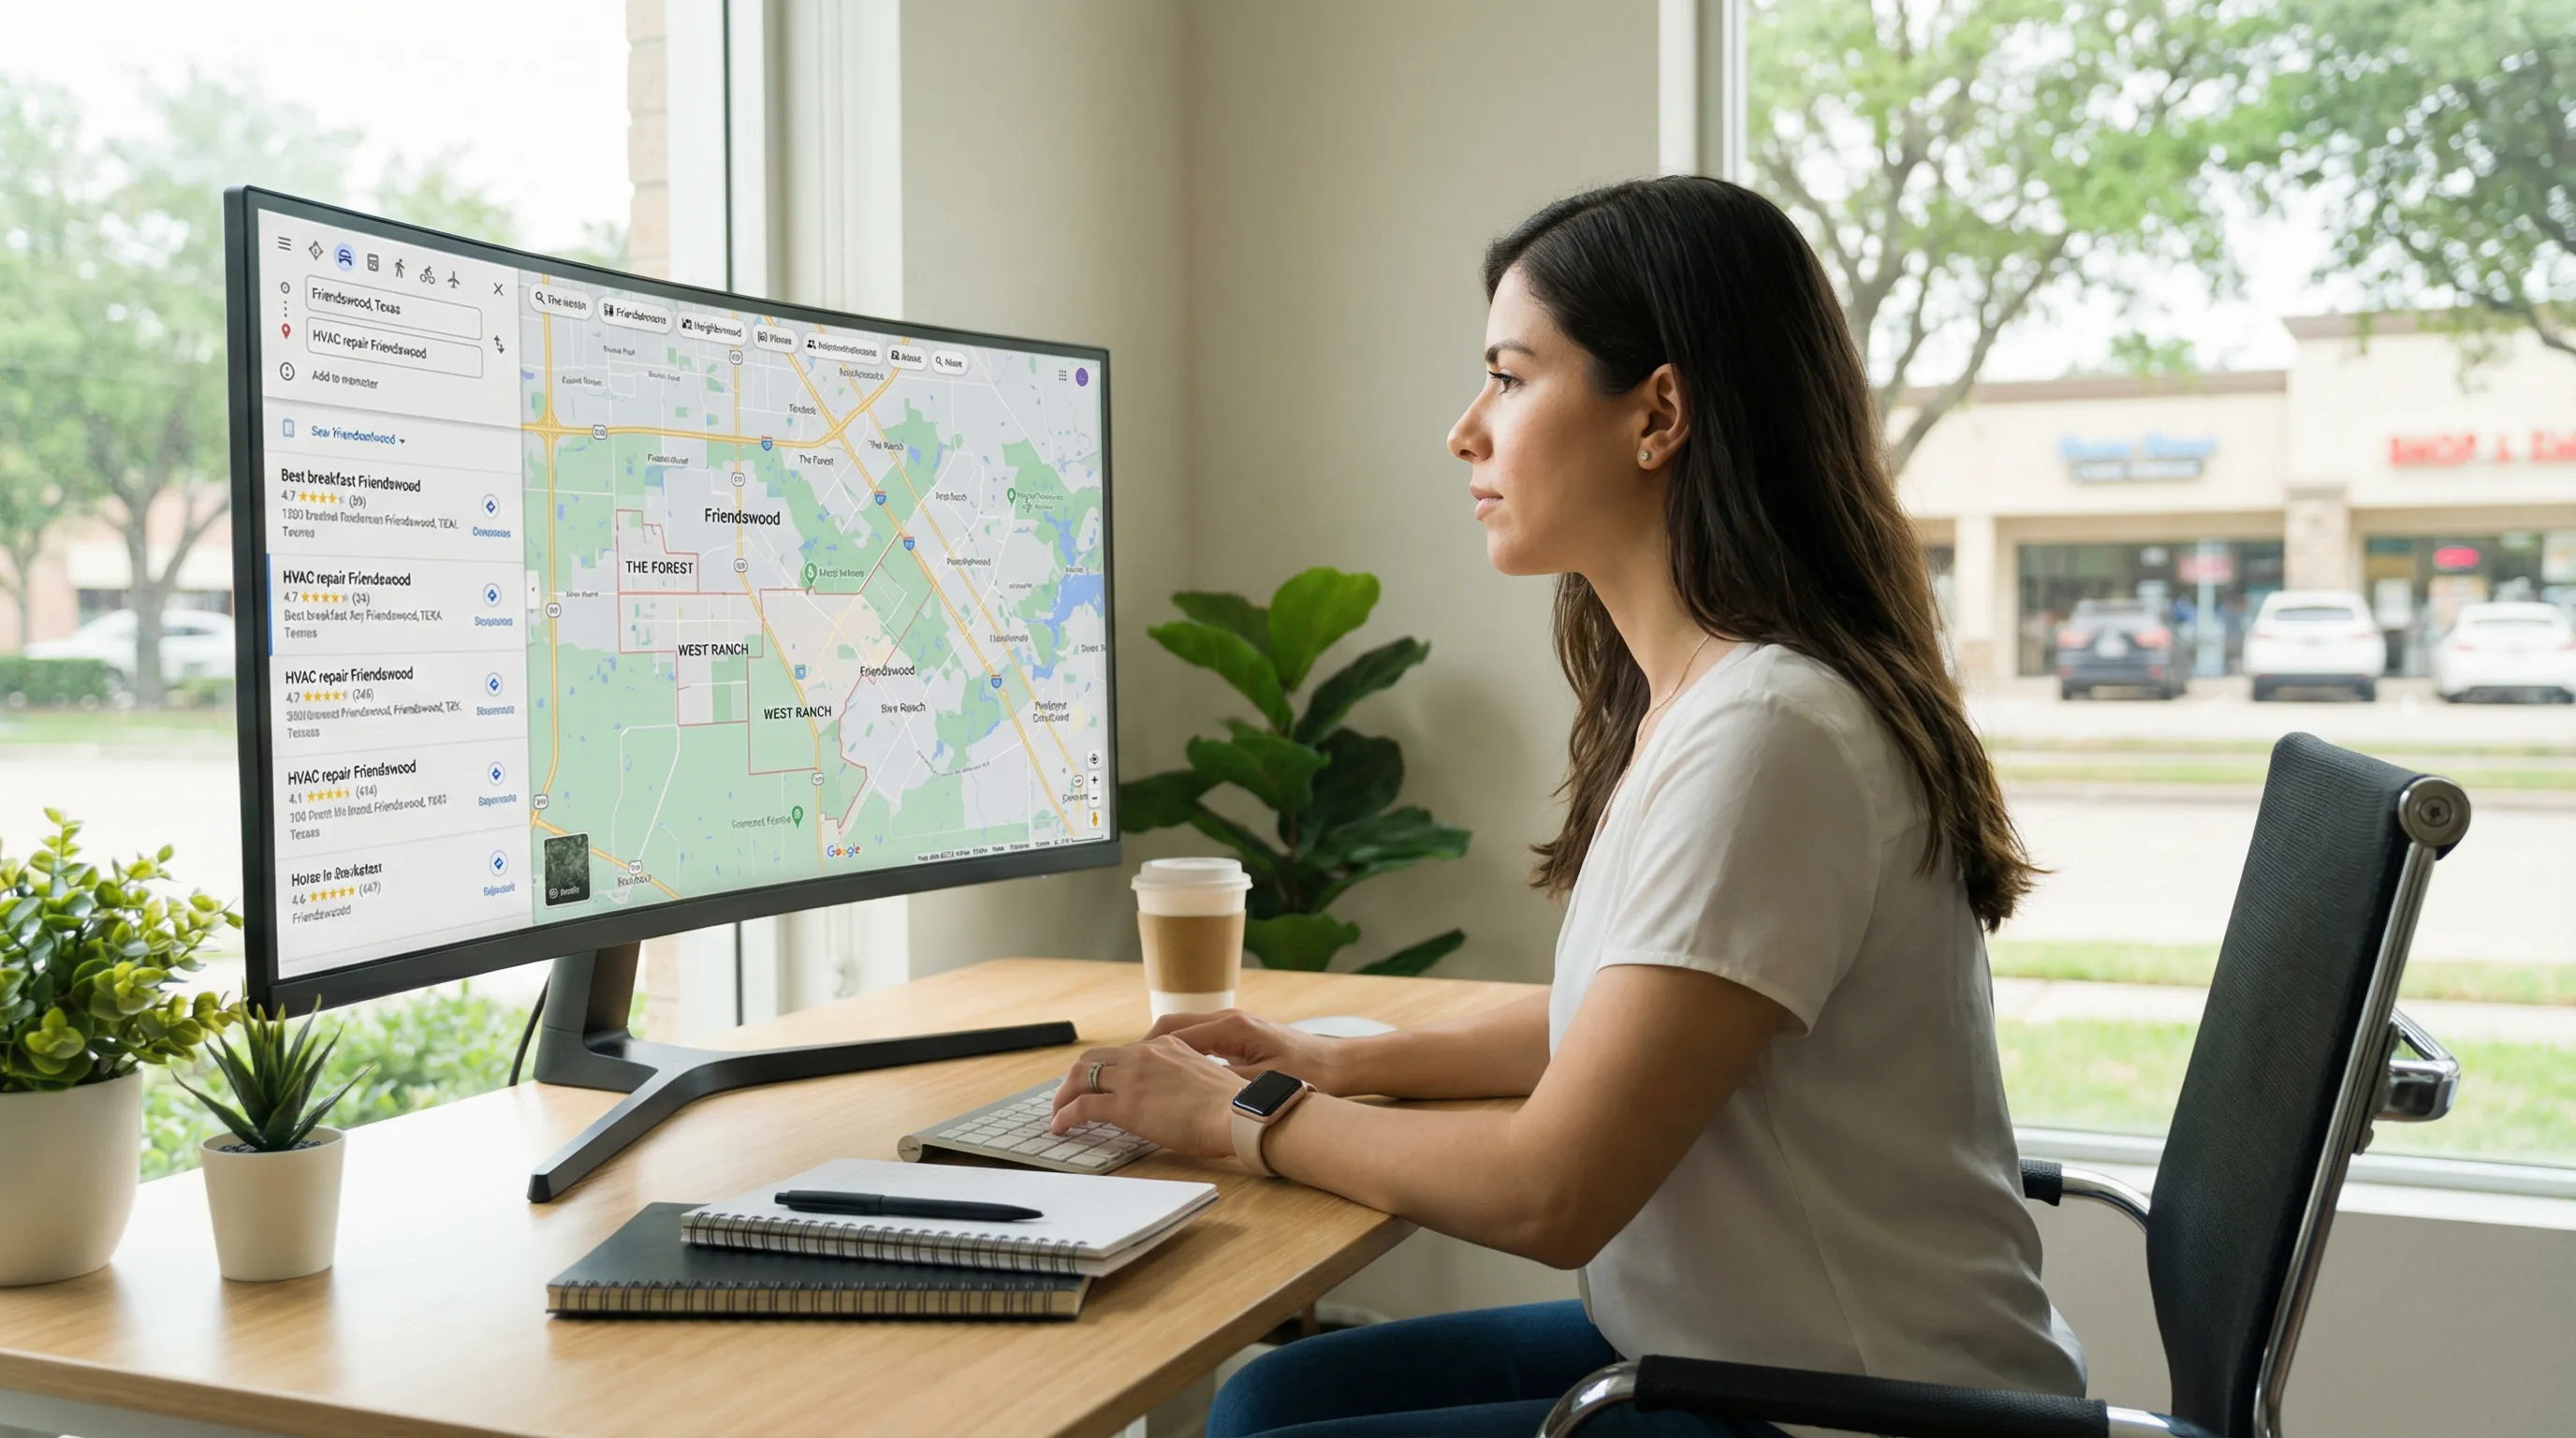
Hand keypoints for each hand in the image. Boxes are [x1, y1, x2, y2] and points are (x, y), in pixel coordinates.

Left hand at [1048, 1035, 1243, 1158]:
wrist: (1236, 1114)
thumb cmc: (1230, 1105)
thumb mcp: (1204, 1076)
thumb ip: (1182, 1077)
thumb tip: (1175, 1095)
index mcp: (1165, 1046)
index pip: (1123, 1053)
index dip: (1104, 1069)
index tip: (1099, 1084)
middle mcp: (1144, 1054)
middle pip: (1093, 1059)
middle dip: (1076, 1077)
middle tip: (1069, 1095)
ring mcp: (1132, 1078)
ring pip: (1080, 1077)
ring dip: (1064, 1095)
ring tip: (1059, 1112)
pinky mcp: (1123, 1105)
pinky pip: (1082, 1107)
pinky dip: (1065, 1116)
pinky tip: (1061, 1126)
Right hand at [1140, 1008, 1355, 1093]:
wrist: (1338, 1064)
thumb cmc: (1306, 1072)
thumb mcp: (1263, 1082)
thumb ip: (1224, 1081)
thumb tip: (1187, 1086)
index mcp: (1229, 1027)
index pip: (1171, 1033)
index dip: (1142, 1052)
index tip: (1120, 1070)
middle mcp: (1226, 1020)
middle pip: (1169, 1027)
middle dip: (1141, 1049)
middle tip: (1118, 1072)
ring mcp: (1231, 1026)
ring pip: (1181, 1033)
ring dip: (1157, 1051)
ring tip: (1135, 1076)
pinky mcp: (1238, 1037)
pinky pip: (1196, 1041)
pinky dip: (1176, 1054)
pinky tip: (1168, 1077)